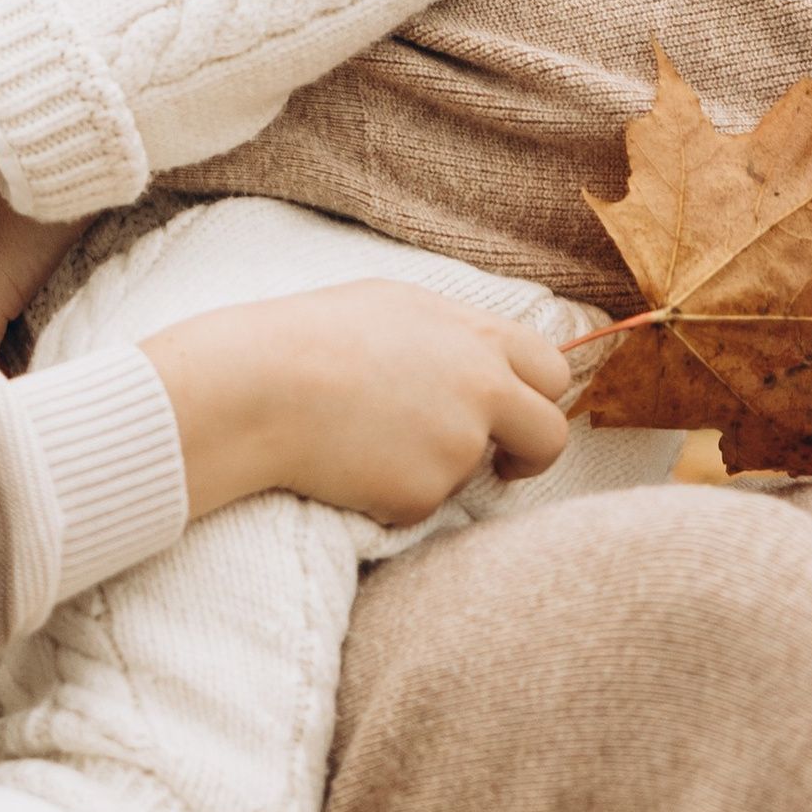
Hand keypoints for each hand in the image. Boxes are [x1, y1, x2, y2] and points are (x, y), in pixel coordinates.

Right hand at [144, 284, 571, 531]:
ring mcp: (458, 445)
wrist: (260, 386)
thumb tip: (480, 358)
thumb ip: (451, 336)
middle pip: (550, 435)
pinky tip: (349, 464)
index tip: (516, 415)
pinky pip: (421, 504)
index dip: (538, 397)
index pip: (551, 370)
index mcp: (476, 336)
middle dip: (532, 456)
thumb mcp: (393, 308)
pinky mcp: (426, 493)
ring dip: (435, 467)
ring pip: (470, 472)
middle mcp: (482, 389)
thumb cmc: (312, 337)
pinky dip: (392, 494)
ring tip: (365, 437)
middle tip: (502, 465)